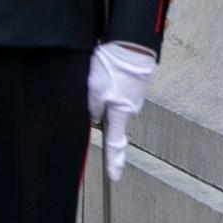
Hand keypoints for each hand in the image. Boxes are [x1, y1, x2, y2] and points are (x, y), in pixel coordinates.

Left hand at [88, 42, 156, 182]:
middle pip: (108, 118)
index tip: (114, 176)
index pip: (114, 143)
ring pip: (110, 101)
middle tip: (93, 92)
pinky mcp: (130, 85)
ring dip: (101, 92)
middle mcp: (128, 108)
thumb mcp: (93, 89)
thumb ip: (91, 107)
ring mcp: (131, 97)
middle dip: (99, 110)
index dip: (113, 161)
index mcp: (120, 113)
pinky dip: (107, 83)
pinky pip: (115, 89)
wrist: (131, 45)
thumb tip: (93, 116)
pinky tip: (103, 72)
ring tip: (97, 75)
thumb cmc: (115, 66)